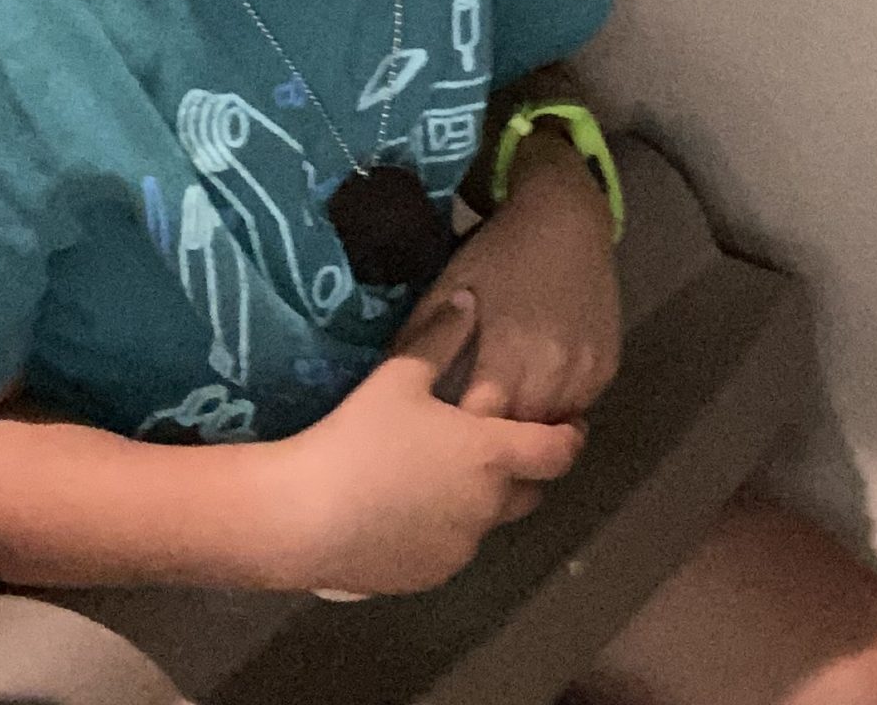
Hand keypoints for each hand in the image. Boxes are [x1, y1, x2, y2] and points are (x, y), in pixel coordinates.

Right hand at [285, 291, 582, 595]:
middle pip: (531, 491)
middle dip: (525, 469)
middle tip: (496, 443)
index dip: (571, 437)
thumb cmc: (359, 437)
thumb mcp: (400, 375)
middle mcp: (488, 508)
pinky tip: (410, 506)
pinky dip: (448, 527)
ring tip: (443, 473)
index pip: (557, 452)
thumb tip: (471, 298)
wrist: (305, 518)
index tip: (570, 423)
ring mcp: (461, 549)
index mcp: (491, 456)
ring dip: (482, 499)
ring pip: (489, 522)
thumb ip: (442, 336)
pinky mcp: (430, 577)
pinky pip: (454, 547)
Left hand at [399, 141, 619, 424]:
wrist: (565, 217)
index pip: (478, 429)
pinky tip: (540, 385)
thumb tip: (387, 384)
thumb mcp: (448, 287)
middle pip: (518, 438)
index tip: (443, 434)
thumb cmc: (497, 252)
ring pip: (552, 425)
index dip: (459, 437)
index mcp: (504, 362)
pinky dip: (559, 403)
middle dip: (495, 437)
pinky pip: (580, 404)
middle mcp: (549, 376)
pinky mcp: (607, 367)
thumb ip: (421, 341)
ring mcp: (584, 374)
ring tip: (506, 411)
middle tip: (474, 428)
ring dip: (529, 422)